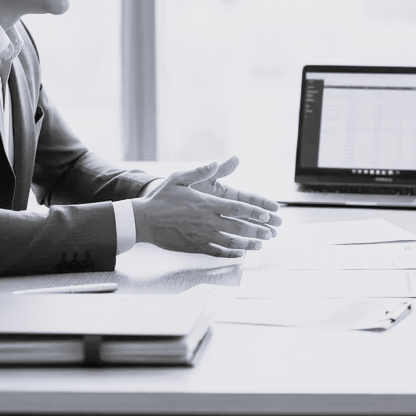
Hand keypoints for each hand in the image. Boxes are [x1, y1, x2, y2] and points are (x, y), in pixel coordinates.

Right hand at [133, 156, 283, 256]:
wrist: (144, 221)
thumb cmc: (161, 198)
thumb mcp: (179, 178)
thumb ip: (200, 171)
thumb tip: (216, 161)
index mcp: (206, 204)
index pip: (236, 208)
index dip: (254, 212)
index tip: (267, 215)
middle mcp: (207, 221)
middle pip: (238, 227)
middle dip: (257, 230)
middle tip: (271, 233)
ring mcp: (201, 235)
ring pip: (230, 242)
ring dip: (248, 243)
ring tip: (261, 245)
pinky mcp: (194, 246)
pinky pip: (216, 251)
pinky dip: (230, 253)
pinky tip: (239, 254)